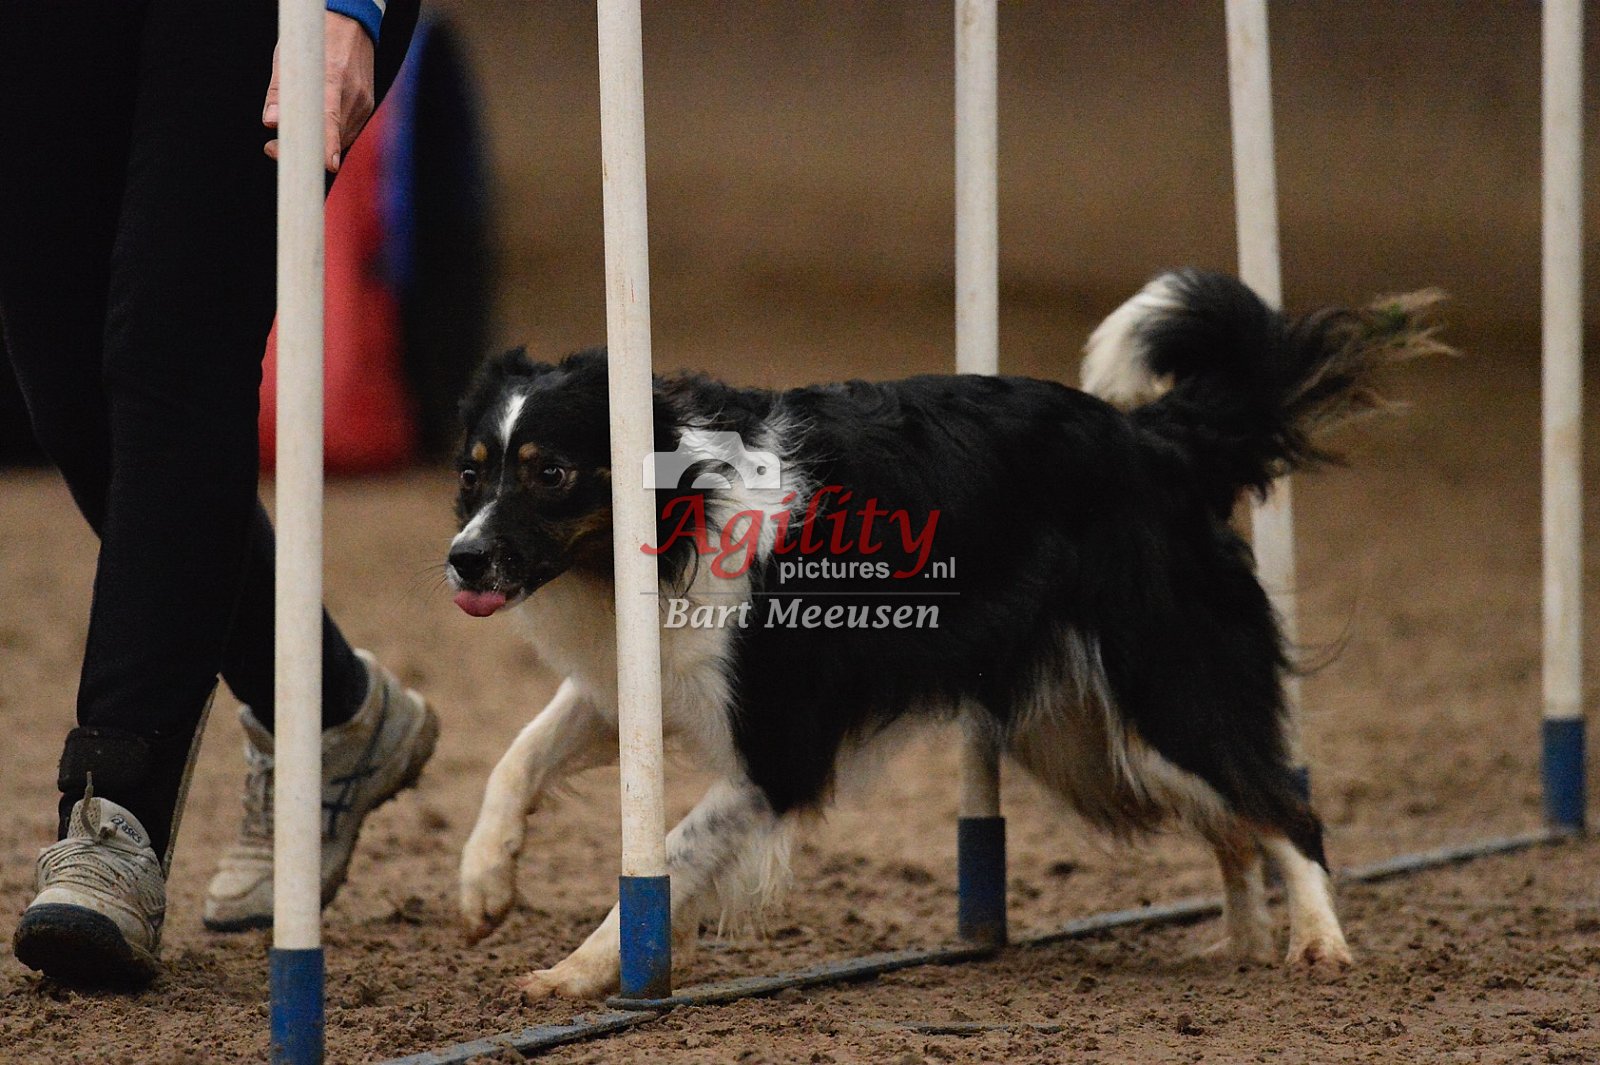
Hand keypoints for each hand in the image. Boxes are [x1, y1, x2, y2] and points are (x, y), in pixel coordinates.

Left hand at [262, 12, 375, 172]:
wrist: (351, 23)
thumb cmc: (316, 38)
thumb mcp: (289, 56)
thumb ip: (280, 91)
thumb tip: (270, 122)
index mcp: (332, 77)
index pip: (331, 121)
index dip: (327, 147)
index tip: (323, 165)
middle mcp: (353, 93)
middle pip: (332, 138)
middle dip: (302, 149)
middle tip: (272, 147)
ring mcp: (363, 102)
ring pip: (339, 138)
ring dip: (315, 144)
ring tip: (288, 134)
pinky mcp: (367, 107)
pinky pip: (347, 131)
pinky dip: (329, 134)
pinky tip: (316, 124)